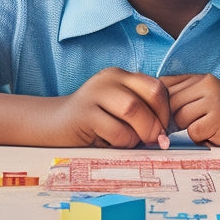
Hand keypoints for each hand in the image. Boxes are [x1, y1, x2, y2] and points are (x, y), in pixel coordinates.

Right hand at [51, 67, 169, 147]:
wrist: (53, 126)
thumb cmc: (93, 124)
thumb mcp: (118, 111)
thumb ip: (142, 113)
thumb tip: (164, 134)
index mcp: (121, 76)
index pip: (158, 86)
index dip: (166, 111)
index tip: (162, 130)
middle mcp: (109, 78)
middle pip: (151, 94)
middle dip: (157, 122)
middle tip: (153, 140)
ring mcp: (95, 93)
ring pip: (134, 109)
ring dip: (140, 132)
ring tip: (130, 142)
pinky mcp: (84, 114)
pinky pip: (117, 131)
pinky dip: (123, 143)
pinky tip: (111, 144)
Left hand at [161, 74, 219, 147]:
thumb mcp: (205, 100)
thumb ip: (183, 99)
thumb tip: (150, 110)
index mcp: (199, 78)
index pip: (164, 85)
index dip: (159, 105)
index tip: (166, 118)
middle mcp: (206, 83)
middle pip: (168, 102)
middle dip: (172, 120)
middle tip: (188, 128)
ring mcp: (213, 98)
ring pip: (179, 117)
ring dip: (187, 130)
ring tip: (205, 129)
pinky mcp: (219, 115)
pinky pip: (193, 131)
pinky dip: (199, 138)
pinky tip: (213, 134)